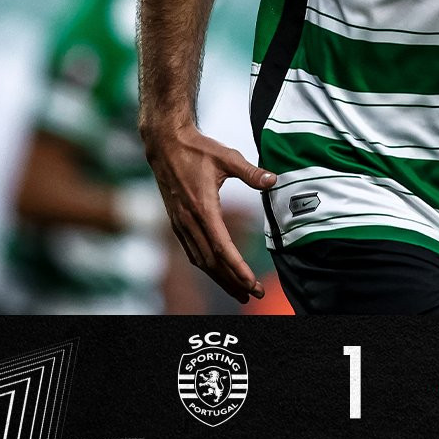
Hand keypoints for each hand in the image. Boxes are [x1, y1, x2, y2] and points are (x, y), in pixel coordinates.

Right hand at [143, 122, 276, 303]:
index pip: (222, 248)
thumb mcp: (227, 157)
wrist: (165, 144)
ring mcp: (180, 224)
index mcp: (203, 209)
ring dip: (219, 277)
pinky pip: (191, 251)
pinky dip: (206, 265)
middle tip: (252, 295)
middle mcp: (189, 221)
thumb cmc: (197, 149)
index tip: (252, 283)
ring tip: (238, 290)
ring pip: (200, 260)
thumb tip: (273, 180)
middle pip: (211, 262)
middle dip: (232, 281)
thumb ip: (251, 172)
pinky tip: (216, 269)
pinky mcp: (176, 221)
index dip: (238, 269)